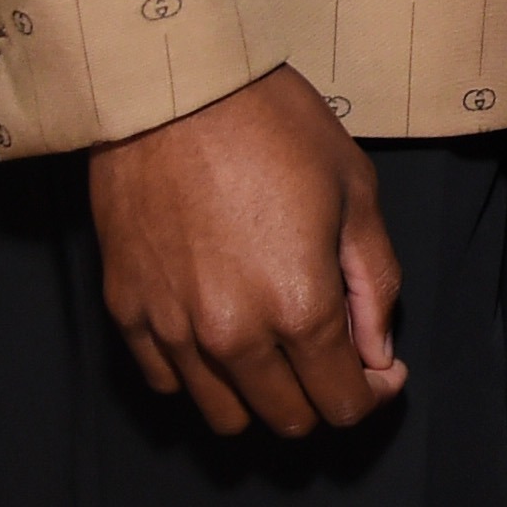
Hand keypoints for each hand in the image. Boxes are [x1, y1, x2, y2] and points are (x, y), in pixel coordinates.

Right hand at [85, 64, 406, 436]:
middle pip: (287, 419)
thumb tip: (378, 353)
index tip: (379, 367)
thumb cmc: (274, 125)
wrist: (174, 88)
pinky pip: (168, 382)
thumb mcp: (355, 190)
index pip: (343, 403)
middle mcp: (233, 335)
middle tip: (332, 352)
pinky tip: (220, 331)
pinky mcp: (127, 312)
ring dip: (262, 395)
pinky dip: (201, 374)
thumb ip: (375, 282)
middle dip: (322, 396)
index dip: (371, 392)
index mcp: (299, 306)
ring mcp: (173, 329)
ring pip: (225, 415)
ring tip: (276, 345)